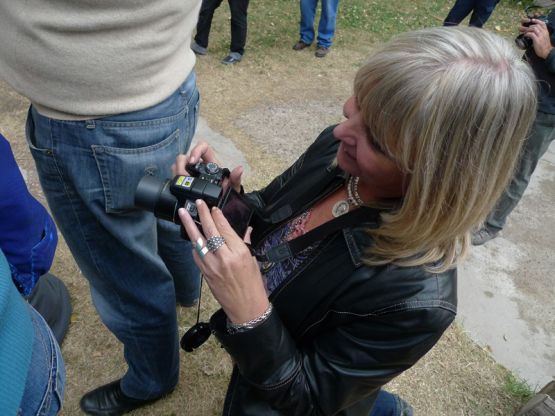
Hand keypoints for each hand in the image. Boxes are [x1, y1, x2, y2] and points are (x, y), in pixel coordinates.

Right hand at [172, 141, 243, 192]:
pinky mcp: (183, 183)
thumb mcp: (232, 189)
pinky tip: (178, 189)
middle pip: (186, 156)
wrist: (220, 210)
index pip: (203, 147)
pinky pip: (174, 177)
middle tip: (184, 177)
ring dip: (177, 173)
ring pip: (178, 165)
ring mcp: (190, 174)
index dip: (196, 150)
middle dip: (182, 165)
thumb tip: (239, 169)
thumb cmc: (227, 197)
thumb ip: (236, 179)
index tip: (193, 161)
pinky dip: (174, 181)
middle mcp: (199, 166)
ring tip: (180, 184)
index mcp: (211, 163)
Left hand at [178, 199, 268, 323]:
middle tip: (197, 203)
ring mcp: (212, 267)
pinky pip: (197, 255)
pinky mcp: (205, 274)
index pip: (225, 229)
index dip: (217, 216)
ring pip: (198, 242)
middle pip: (210, 232)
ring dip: (190, 227)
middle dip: (202, 215)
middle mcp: (224, 258)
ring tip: (183, 214)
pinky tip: (192, 238)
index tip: (213, 208)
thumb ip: (246, 242)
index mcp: (239, 253)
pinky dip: (194, 245)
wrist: (246, 309)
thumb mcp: (253, 260)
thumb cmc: (253, 286)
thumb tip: (245, 229)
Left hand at [520, 18, 553, 58]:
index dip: (537, 21)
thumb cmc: (544, 46)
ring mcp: (540, 36)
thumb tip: (534, 33)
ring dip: (528, 30)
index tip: (532, 20)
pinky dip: (527, 34)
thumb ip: (541, 34)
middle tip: (526, 29)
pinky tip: (525, 35)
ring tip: (525, 32)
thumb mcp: (544, 38)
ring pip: (534, 28)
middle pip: (536, 25)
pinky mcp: (537, 40)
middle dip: (530, 26)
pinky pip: (531, 34)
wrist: (547, 52)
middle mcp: (544, 32)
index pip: (542, 23)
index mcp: (546, 31)